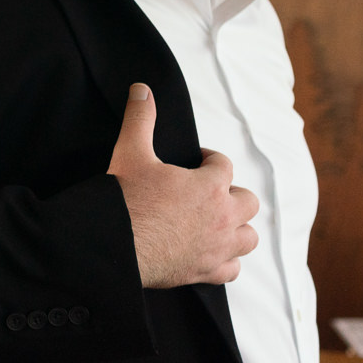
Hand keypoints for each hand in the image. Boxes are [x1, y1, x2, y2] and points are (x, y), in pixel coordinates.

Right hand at [107, 83, 259, 287]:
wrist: (115, 245)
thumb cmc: (125, 200)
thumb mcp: (130, 152)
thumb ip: (140, 119)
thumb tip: (141, 90)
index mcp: (210, 185)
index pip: (224, 166)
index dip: (211, 161)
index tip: (198, 163)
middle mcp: (222, 217)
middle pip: (247, 201)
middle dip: (232, 195)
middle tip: (210, 194)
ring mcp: (217, 247)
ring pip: (248, 237)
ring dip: (238, 228)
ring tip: (218, 223)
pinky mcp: (205, 272)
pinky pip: (232, 269)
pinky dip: (227, 262)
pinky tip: (212, 254)